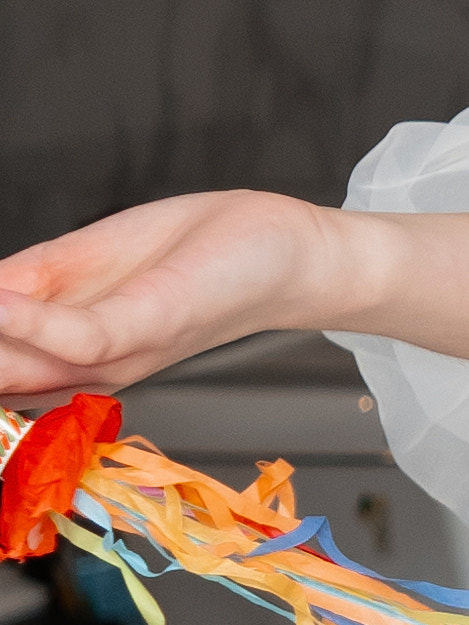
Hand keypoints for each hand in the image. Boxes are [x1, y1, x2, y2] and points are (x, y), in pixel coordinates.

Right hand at [0, 184, 349, 389]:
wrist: (286, 251)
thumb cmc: (194, 253)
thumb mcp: (82, 264)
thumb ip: (20, 285)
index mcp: (66, 358)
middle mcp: (84, 373)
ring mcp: (115, 357)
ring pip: (20, 369)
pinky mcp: (146, 329)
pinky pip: (75, 336)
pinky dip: (27, 320)